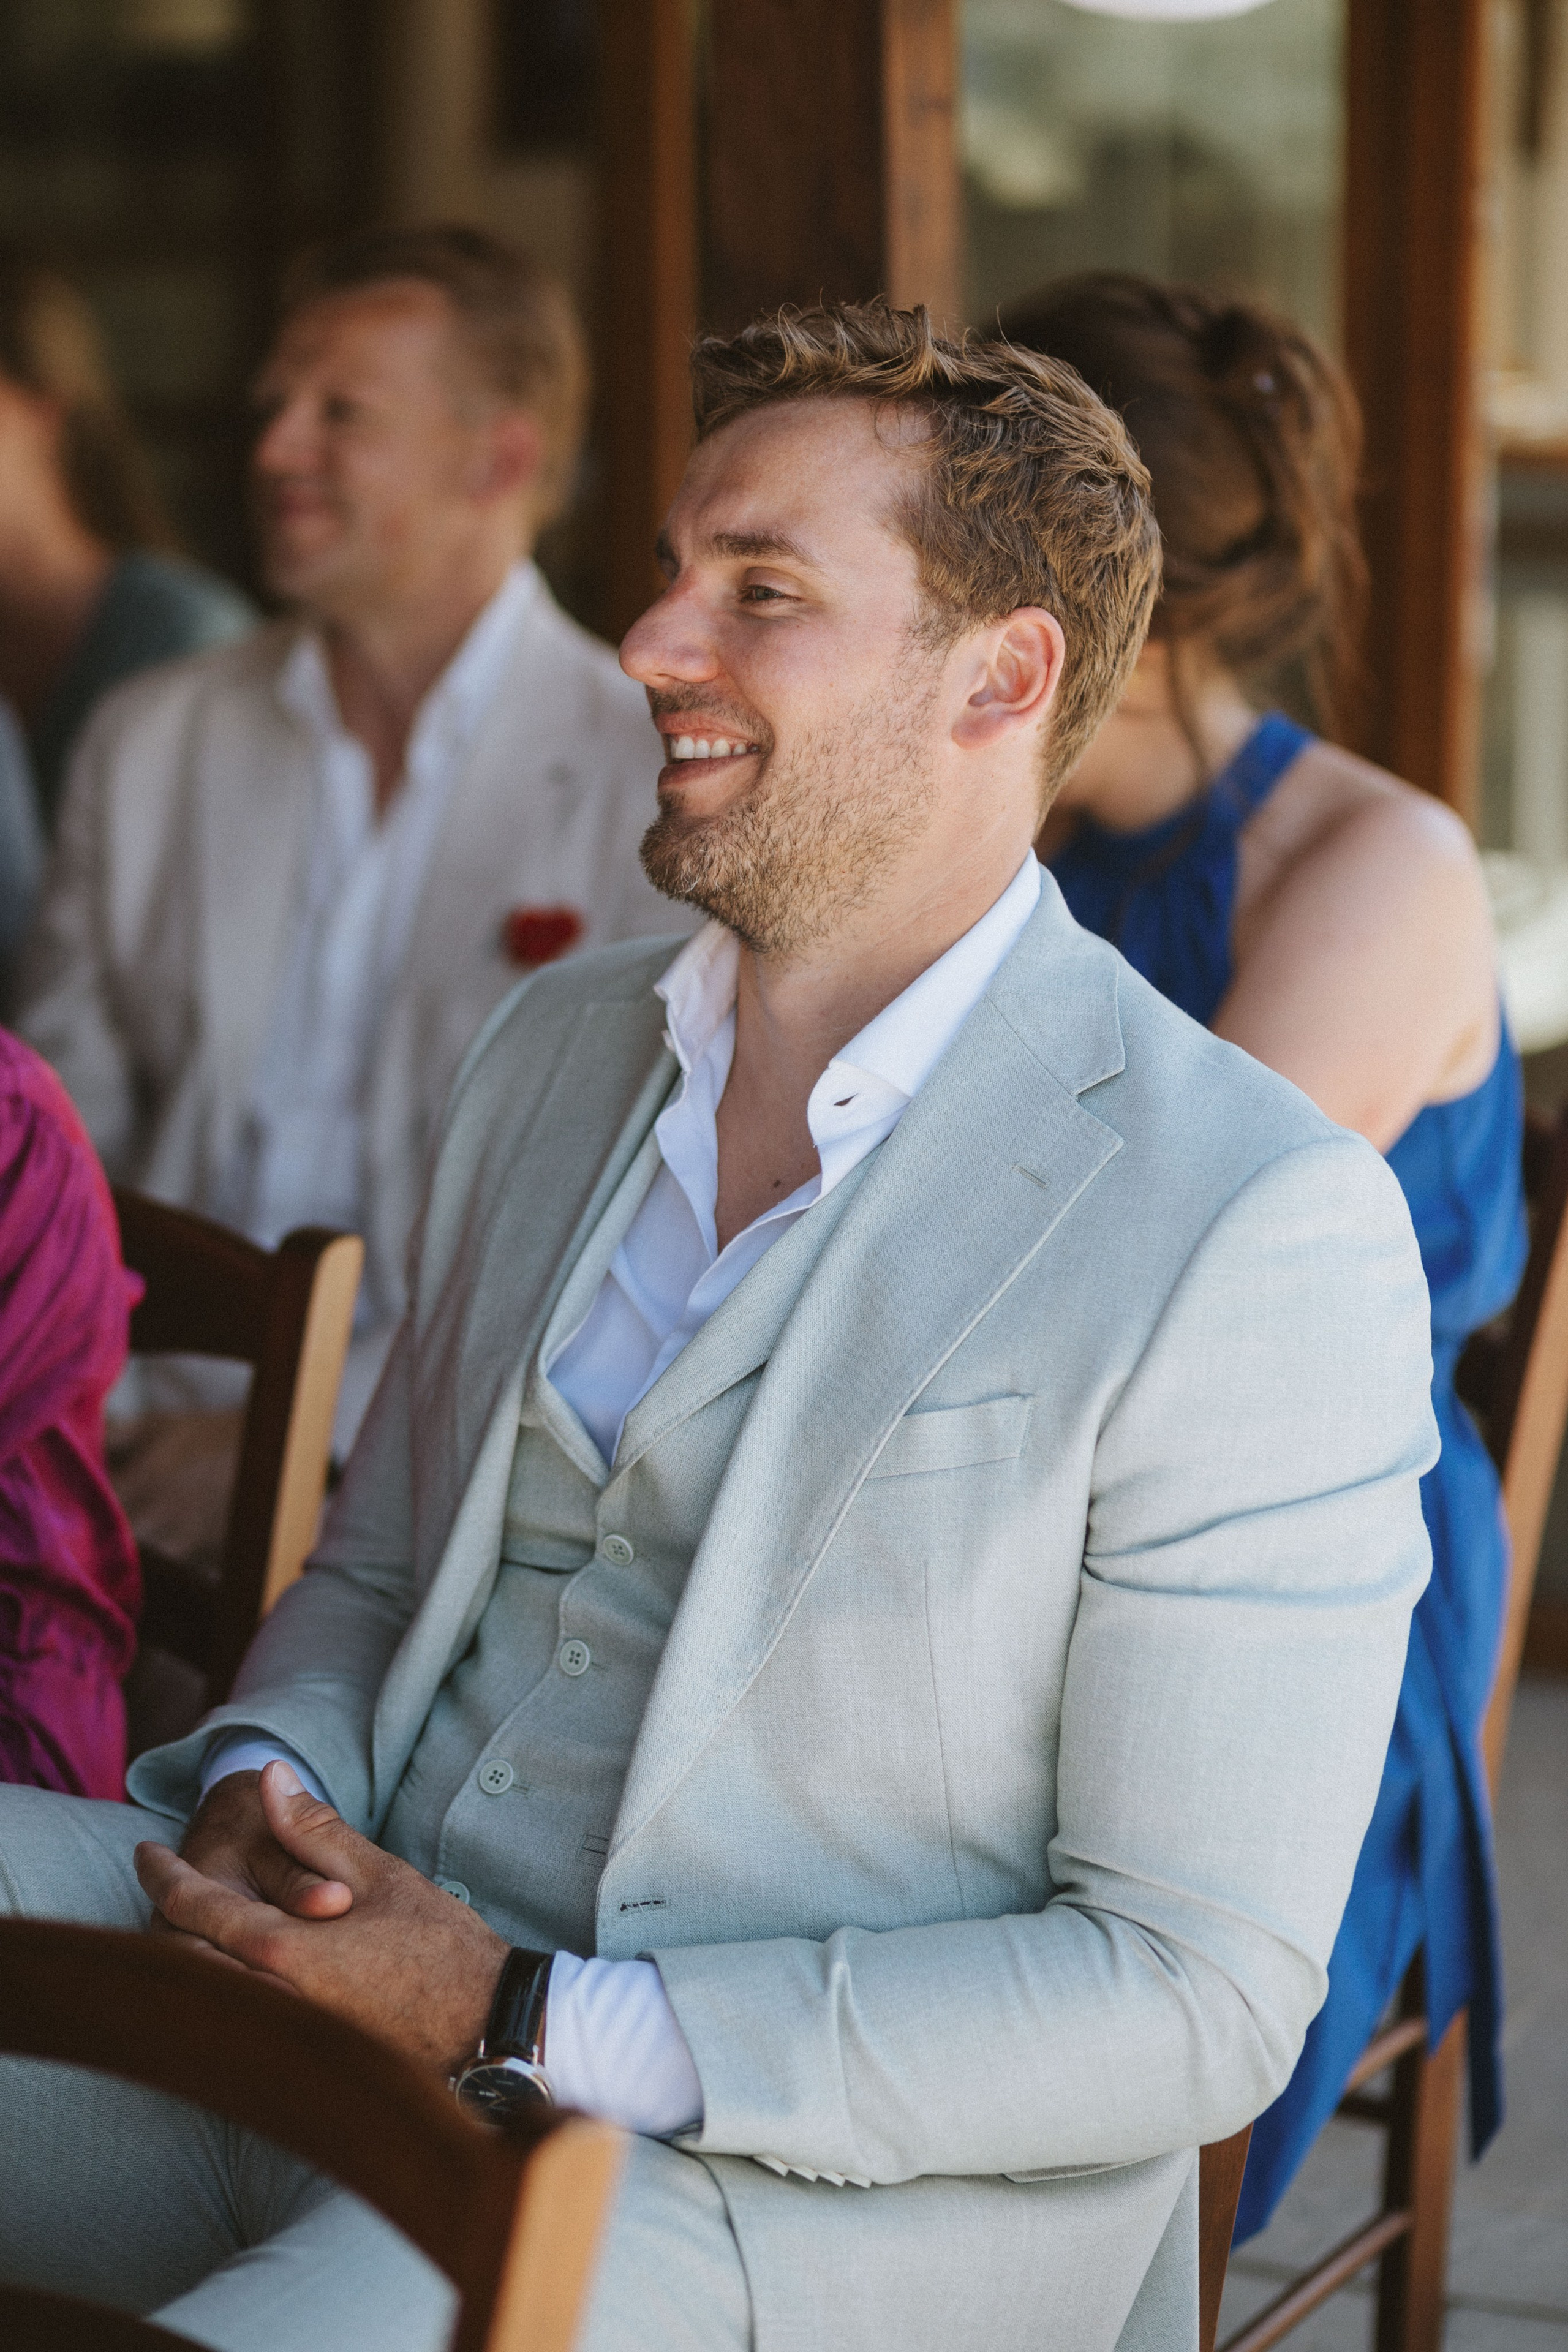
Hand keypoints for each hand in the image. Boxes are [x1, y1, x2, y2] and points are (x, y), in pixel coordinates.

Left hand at [135, 1761, 507, 2075]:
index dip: (160, 1873)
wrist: (484, 2027)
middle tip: (163, 1881)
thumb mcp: (379, 1874)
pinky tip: (233, 1967)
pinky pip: (232, 2019)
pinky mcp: (296, 2058)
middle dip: (163, 1918)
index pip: (190, 1907)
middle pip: (179, 1960)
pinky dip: (216, 1987)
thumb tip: (268, 1777)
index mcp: (280, 1951)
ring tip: (190, 1918)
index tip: (145, 1850)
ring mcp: (277, 2037)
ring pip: (201, 1994)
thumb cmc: (440, 1947)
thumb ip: (313, 1828)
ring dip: (186, 1954)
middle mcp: (266, 2002)